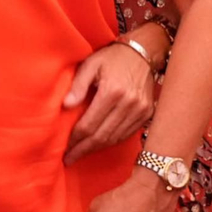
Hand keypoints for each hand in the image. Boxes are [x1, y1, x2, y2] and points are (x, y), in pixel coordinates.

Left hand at [63, 42, 156, 164]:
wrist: (143, 52)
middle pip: (102, 136)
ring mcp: (140, 110)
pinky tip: (99, 145)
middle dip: (83, 149)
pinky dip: (111, 142)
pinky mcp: (147, 114)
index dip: (75, 139)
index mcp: (112, 91)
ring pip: (114, 138)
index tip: (64, 149)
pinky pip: (126, 135)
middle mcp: (129, 104)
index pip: (89, 125)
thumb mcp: (91, 64)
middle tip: (69, 158)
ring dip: (96, 149)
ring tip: (81, 154)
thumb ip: (78, 85)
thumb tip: (66, 106)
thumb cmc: (112, 57)